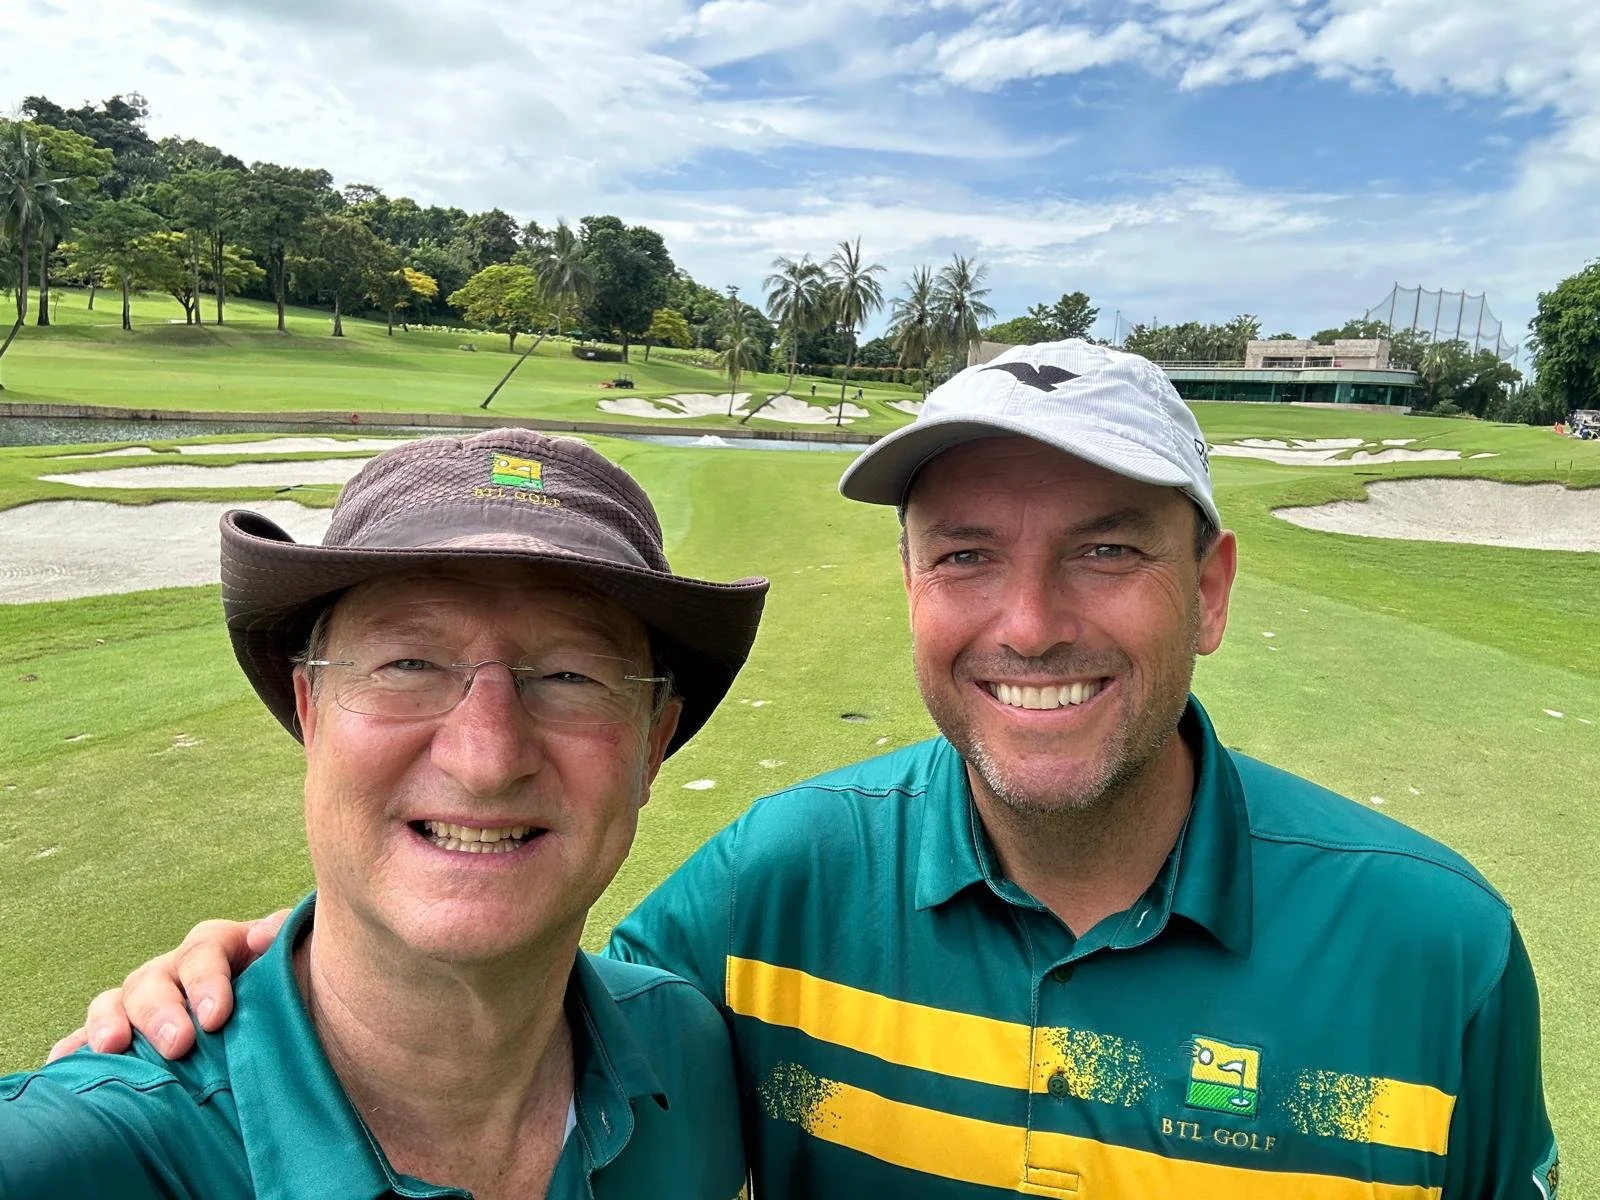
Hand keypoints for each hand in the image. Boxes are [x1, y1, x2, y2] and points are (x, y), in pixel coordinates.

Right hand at [47, 910, 288, 1062]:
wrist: (276, 1019)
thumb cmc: (285, 994)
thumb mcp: (291, 967)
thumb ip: (284, 945)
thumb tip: (263, 934)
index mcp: (216, 948)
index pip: (204, 952)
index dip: (208, 982)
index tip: (216, 1018)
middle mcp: (173, 970)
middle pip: (153, 979)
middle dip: (161, 1012)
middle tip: (176, 1044)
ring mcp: (143, 1000)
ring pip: (114, 1002)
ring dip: (109, 1024)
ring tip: (112, 1049)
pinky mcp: (121, 1032)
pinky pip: (87, 1037)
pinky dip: (75, 1048)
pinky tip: (63, 1065)